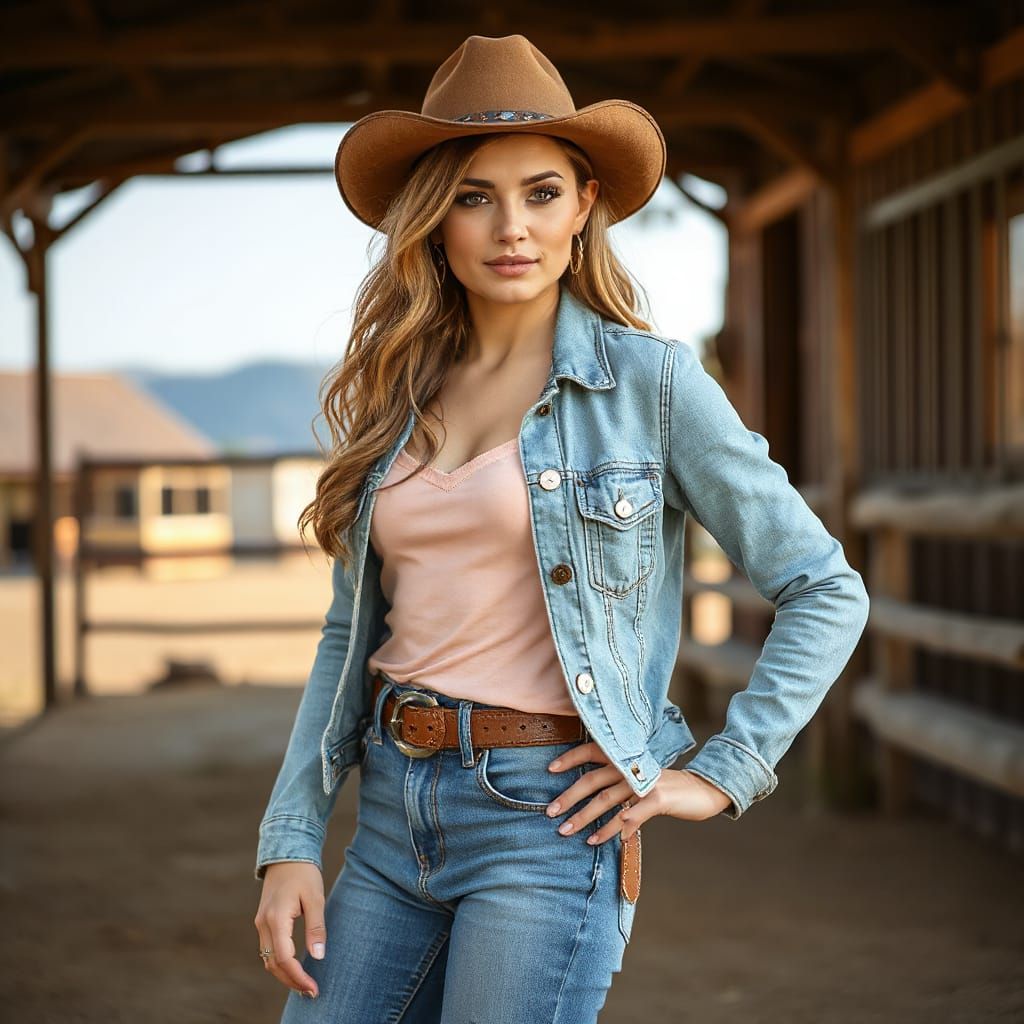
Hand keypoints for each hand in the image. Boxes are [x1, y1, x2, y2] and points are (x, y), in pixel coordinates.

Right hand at [254, 862, 326, 998]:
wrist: (287, 852)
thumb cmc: (304, 873)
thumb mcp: (315, 898)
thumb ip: (316, 927)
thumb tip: (318, 956)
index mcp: (276, 918)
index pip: (285, 958)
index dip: (298, 977)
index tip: (314, 988)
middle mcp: (263, 924)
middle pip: (273, 964)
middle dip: (291, 981)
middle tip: (311, 991)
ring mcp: (261, 923)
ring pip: (268, 959)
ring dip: (284, 975)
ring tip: (304, 984)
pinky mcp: (263, 921)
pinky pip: (268, 949)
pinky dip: (279, 962)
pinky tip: (294, 967)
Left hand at [544, 741, 734, 844]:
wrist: (703, 790)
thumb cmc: (666, 787)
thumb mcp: (640, 779)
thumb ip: (617, 784)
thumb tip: (590, 797)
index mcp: (626, 758)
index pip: (593, 751)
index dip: (571, 758)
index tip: (550, 769)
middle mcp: (632, 767)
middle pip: (593, 779)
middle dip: (569, 797)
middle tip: (551, 813)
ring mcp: (645, 782)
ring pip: (607, 800)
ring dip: (585, 818)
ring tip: (568, 831)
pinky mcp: (658, 799)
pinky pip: (629, 816)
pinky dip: (613, 828)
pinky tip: (599, 839)